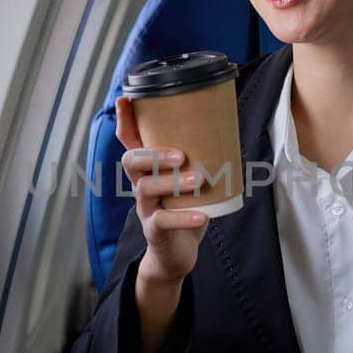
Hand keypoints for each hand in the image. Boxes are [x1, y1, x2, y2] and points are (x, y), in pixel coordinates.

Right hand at [116, 96, 211, 284]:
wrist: (177, 254)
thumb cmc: (185, 210)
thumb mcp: (189, 181)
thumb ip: (199, 159)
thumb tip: (228, 129)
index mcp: (148, 169)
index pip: (129, 141)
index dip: (125, 120)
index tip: (126, 98)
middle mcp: (141, 185)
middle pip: (131, 162)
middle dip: (153, 154)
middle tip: (180, 154)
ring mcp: (145, 208)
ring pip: (145, 189)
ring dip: (172, 182)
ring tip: (198, 181)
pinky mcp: (154, 231)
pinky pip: (163, 222)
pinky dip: (183, 218)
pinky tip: (202, 215)